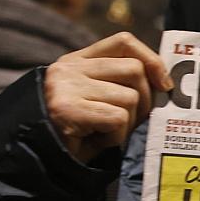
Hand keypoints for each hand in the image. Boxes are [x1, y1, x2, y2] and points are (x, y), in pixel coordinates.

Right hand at [43, 32, 172, 162]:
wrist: (35, 159)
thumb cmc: (75, 134)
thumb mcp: (97, 100)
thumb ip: (121, 84)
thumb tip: (164, 82)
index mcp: (77, 61)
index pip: (123, 42)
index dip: (151, 59)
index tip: (164, 84)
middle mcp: (69, 68)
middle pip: (134, 70)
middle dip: (145, 100)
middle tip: (131, 122)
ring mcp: (66, 86)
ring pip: (129, 98)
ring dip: (127, 124)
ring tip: (105, 133)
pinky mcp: (68, 108)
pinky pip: (118, 119)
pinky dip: (116, 137)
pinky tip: (97, 141)